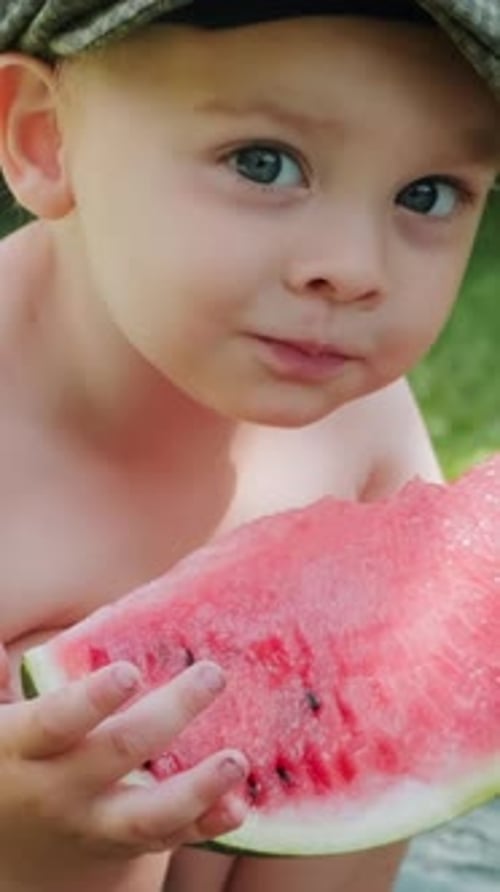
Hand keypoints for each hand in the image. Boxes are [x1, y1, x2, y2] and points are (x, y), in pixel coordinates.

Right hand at [0, 658, 247, 886]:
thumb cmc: (5, 758)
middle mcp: (58, 790)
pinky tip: (239, 807)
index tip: (131, 671)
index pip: (57, 722)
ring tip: (236, 760)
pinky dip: (204, 827)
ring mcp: (91, 824)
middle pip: (117, 753)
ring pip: (147, 815)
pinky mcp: (119, 846)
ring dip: (197, 788)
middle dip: (169, 714)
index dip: (92, 699)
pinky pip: (164, 841)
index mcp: (24, 748)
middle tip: (213, 675)